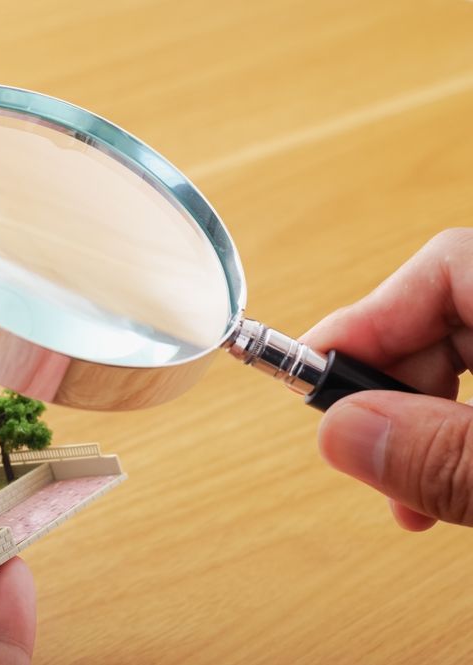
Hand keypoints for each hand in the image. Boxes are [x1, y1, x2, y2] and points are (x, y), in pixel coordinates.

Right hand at [301, 229, 472, 529]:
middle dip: (393, 389)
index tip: (317, 373)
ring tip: (407, 496)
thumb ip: (446, 457)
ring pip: (468, 357)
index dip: (371, 318)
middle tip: (360, 449)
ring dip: (422, 423)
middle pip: (446, 315)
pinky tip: (448, 483)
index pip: (448, 265)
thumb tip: (340, 431)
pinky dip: (459, 433)